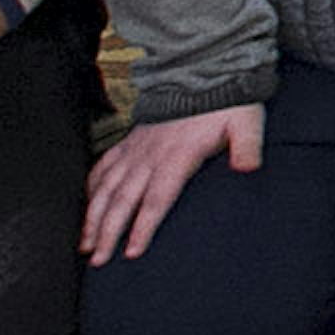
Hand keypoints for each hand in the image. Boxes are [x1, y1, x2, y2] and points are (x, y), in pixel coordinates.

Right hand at [82, 100, 259, 260]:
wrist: (204, 74)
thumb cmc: (227, 103)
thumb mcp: (246, 122)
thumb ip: (247, 146)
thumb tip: (249, 168)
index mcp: (177, 156)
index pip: (157, 199)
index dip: (144, 227)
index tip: (132, 252)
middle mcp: (149, 156)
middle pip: (124, 200)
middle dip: (108, 232)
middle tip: (99, 260)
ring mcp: (135, 150)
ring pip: (107, 188)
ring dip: (93, 217)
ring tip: (85, 245)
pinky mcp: (129, 143)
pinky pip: (102, 167)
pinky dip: (91, 188)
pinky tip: (85, 207)